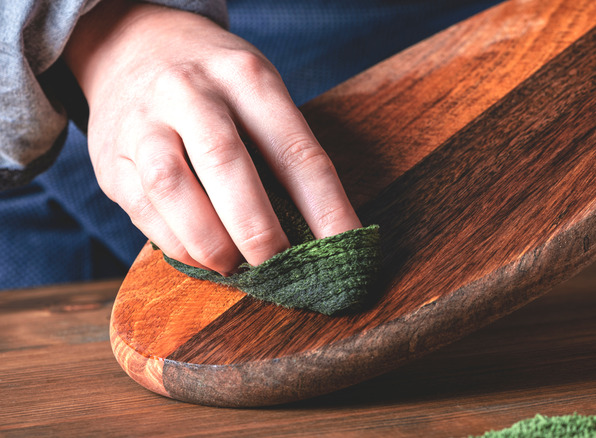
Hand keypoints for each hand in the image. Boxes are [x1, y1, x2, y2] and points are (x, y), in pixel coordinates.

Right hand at [64, 0, 361, 274]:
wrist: (131, 46)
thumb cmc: (213, 81)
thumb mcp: (256, 88)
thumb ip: (280, 149)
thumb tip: (316, 230)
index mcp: (246, 77)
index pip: (295, 150)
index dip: (326, 207)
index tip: (346, 247)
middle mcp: (191, 92)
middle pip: (227, 163)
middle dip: (258, 228)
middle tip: (281, 267)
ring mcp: (144, 121)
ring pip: (172, 186)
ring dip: (210, 240)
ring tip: (234, 267)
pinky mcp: (111, 156)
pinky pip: (143, 207)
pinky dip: (176, 242)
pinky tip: (200, 256)